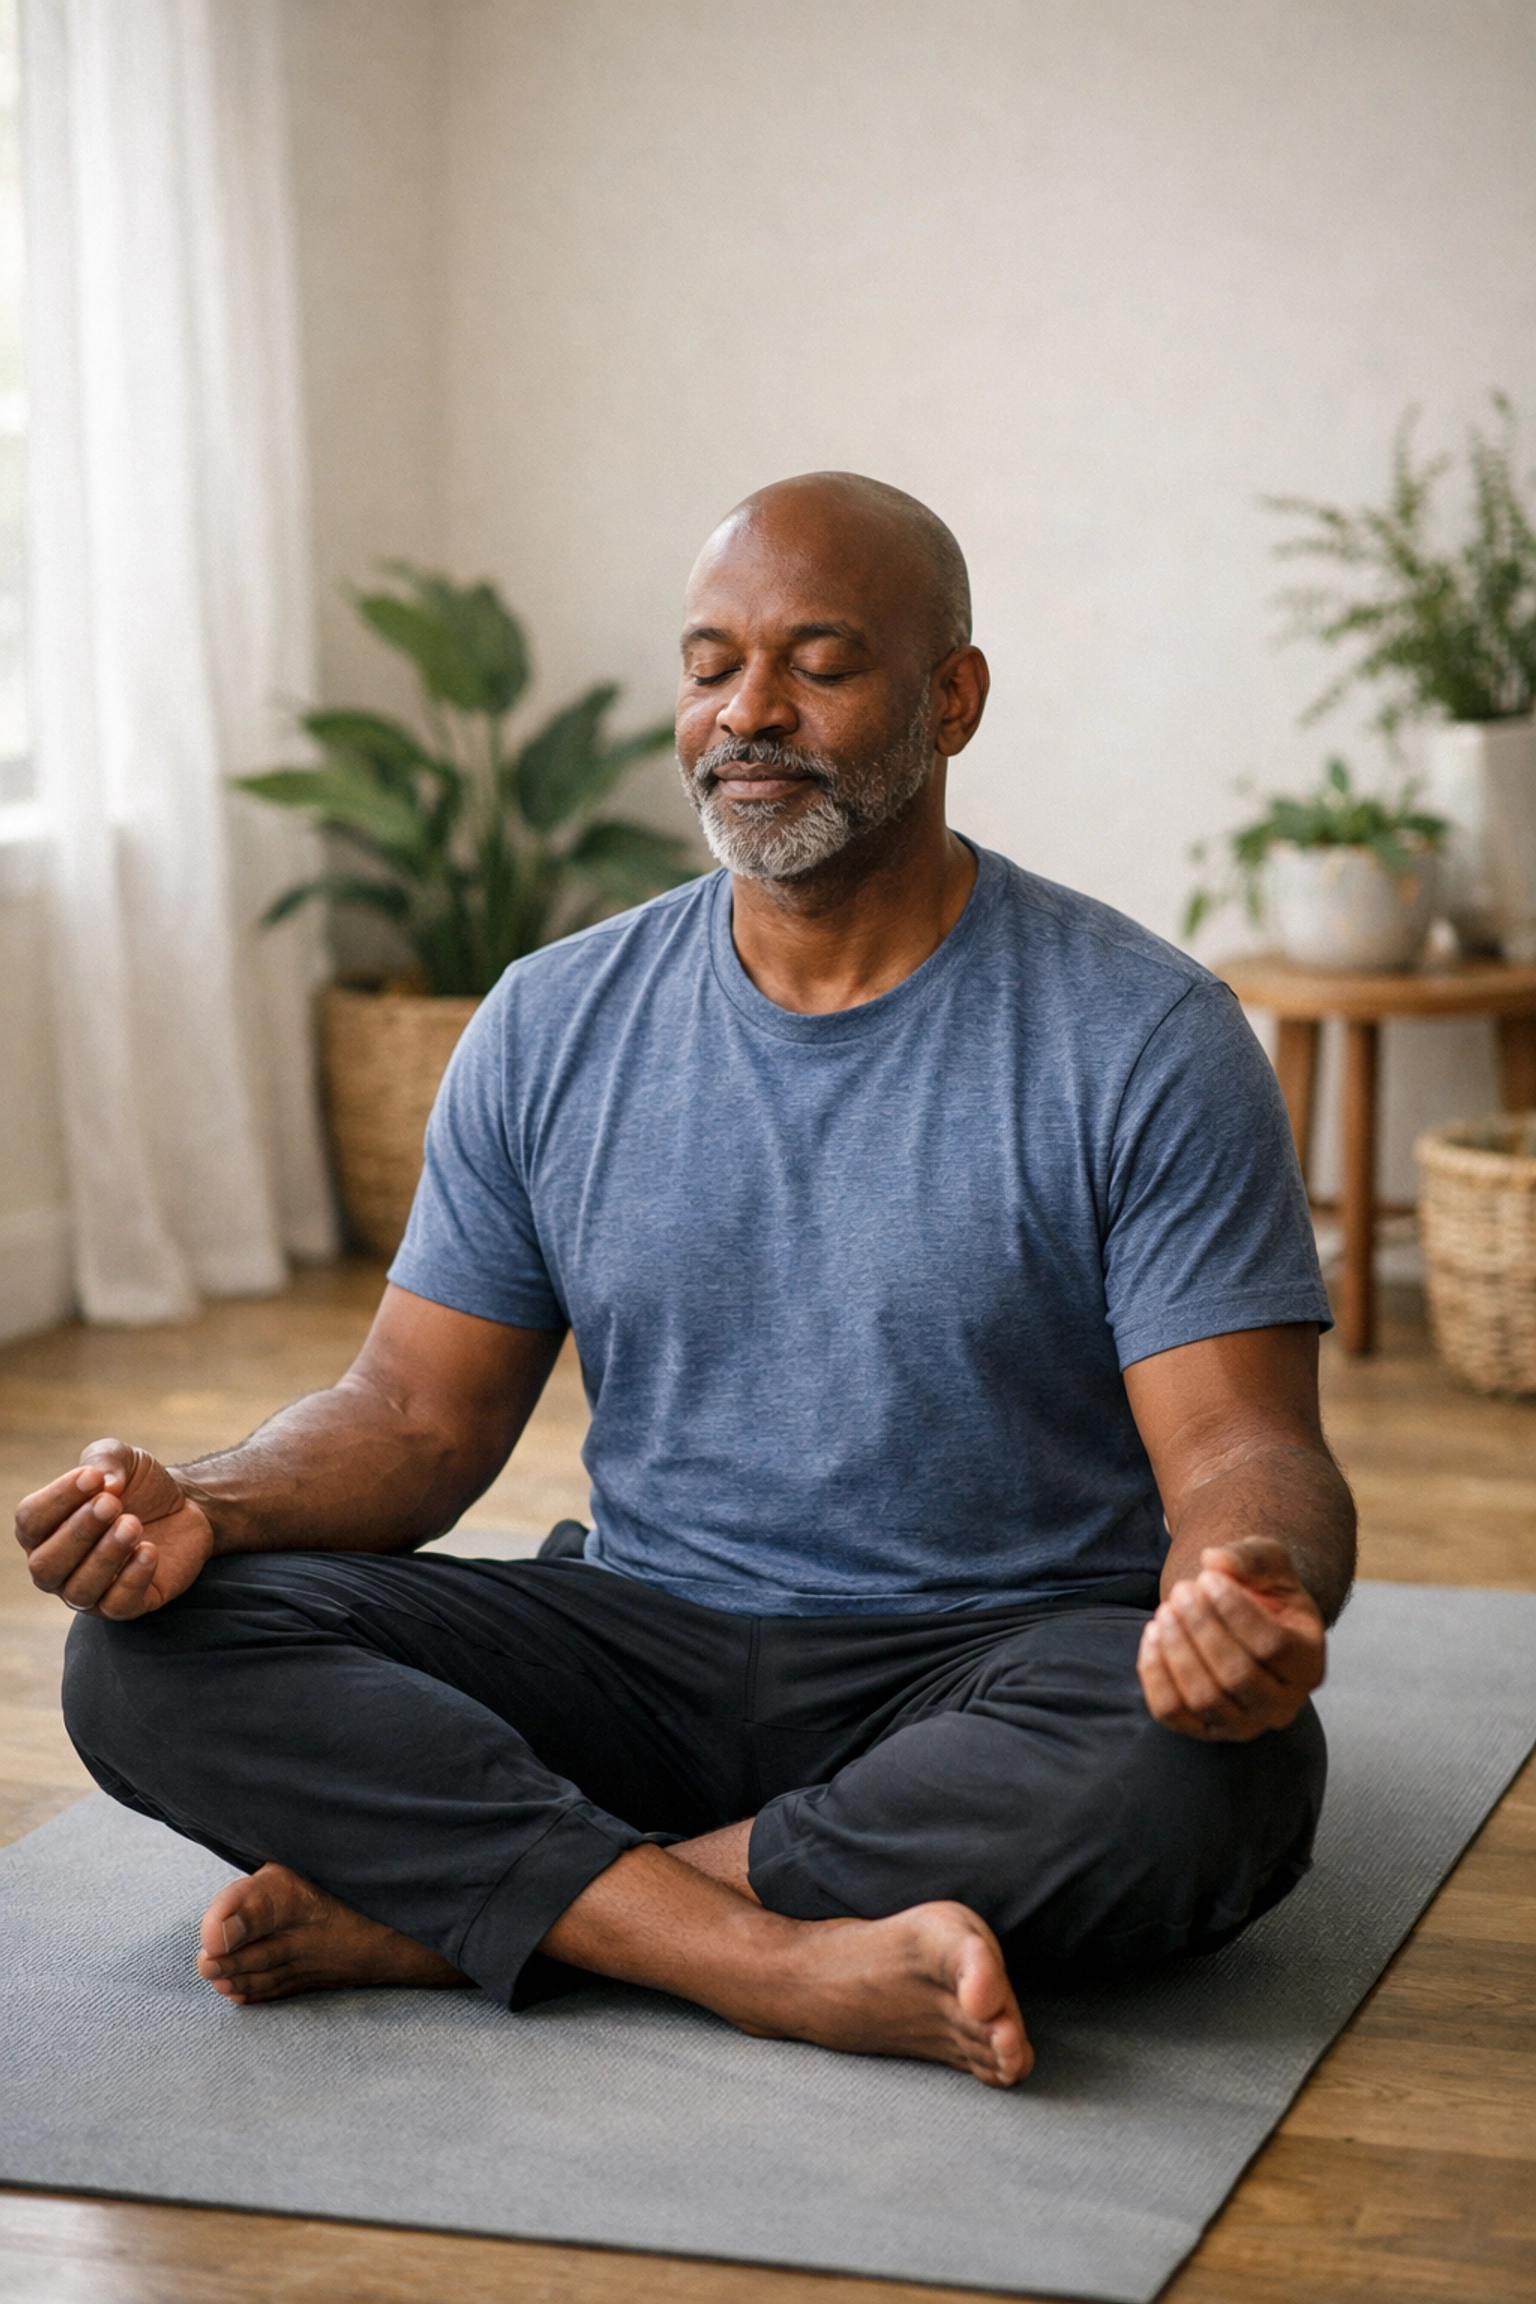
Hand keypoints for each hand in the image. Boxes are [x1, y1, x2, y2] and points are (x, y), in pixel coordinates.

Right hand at [15, 1440, 213, 1619]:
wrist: (186, 1507)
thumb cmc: (139, 1486)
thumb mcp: (122, 1459)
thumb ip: (104, 1461)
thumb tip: (104, 1483)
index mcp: (44, 1529)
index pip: (30, 1522)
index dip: (57, 1499)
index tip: (93, 1477)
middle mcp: (57, 1566)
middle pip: (45, 1565)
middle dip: (78, 1532)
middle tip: (112, 1504)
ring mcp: (88, 1591)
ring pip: (79, 1590)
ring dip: (106, 1556)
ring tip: (133, 1525)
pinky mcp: (124, 1606)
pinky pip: (117, 1606)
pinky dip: (132, 1579)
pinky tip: (149, 1550)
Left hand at [1137, 1536, 1324, 1741]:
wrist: (1241, 1619)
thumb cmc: (1261, 1590)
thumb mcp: (1268, 1562)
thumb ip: (1250, 1557)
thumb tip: (1215, 1560)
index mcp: (1308, 1663)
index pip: (1273, 1646)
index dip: (1235, 1611)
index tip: (1207, 1577)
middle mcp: (1282, 1705)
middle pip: (1238, 1676)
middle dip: (1202, 1628)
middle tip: (1183, 1590)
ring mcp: (1243, 1724)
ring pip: (1204, 1698)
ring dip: (1177, 1649)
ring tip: (1165, 1610)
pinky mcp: (1204, 1730)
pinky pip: (1172, 1712)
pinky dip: (1155, 1674)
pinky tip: (1153, 1635)